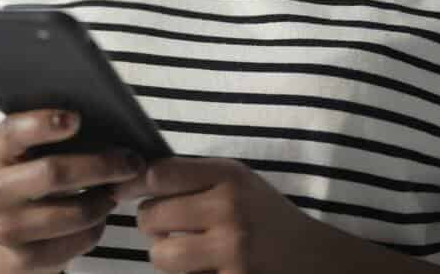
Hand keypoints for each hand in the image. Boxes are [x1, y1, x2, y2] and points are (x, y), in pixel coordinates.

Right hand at [0, 109, 145, 273]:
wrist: (10, 224)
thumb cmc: (35, 172)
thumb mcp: (35, 149)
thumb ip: (61, 134)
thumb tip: (113, 126)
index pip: (12, 132)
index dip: (42, 124)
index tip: (76, 119)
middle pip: (53, 173)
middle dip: (100, 165)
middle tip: (131, 161)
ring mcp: (5, 227)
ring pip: (73, 212)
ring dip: (104, 200)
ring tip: (116, 190)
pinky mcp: (24, 258)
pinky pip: (78, 240)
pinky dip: (97, 227)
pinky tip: (99, 214)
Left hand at [113, 157, 320, 273]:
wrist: (314, 258)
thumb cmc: (265, 214)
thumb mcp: (237, 181)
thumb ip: (193, 176)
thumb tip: (133, 178)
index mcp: (229, 176)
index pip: (159, 174)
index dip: (134, 184)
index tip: (125, 191)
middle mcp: (229, 210)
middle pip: (151, 216)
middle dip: (150, 224)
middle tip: (163, 227)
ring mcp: (232, 251)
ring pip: (161, 256)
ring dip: (163, 256)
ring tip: (183, 251)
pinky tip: (204, 268)